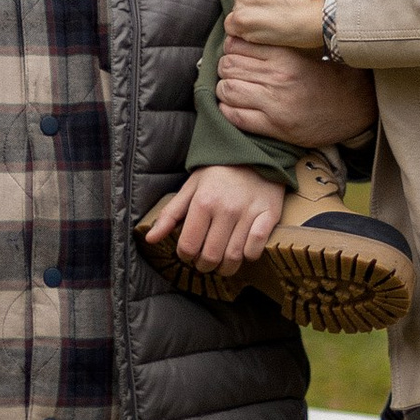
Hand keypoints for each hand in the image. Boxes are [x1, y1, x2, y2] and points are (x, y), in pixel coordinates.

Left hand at [141, 165, 285, 278]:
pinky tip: (244, 250)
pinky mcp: (268, 214)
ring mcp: (248, 213)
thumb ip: (169, 215)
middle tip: (205, 261)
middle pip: (211, 256)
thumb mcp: (190, 188)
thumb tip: (150, 239)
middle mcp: (226, 209)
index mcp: (203, 202)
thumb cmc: (219, 172)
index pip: (189, 246)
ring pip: (234, 257)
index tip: (189, 253)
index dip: (186, 256)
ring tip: (222, 263)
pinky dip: (249, 255)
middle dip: (205, 265)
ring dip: (226, 267)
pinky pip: (257, 247)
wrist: (254, 151)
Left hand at [217, 34, 375, 148]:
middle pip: (228, 66)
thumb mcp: (306, 52)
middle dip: (225, 68)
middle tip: (231, 71)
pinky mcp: (275, 126)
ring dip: (224, 88)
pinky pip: (235, 116)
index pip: (238, 46)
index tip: (234, 51)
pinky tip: (233, 106)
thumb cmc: (329, 77)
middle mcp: (278, 79)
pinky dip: (227, 110)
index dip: (230, 47)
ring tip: (232, 88)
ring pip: (227, 89)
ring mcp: (275, 104)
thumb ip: (277, 45)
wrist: (355, 106)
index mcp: (286, 57)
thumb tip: (241, 36)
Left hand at [230, 0, 334, 52]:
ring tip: (272, 29)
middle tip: (273, 18)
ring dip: (250, 24)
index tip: (272, 4)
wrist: (327, 13)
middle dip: (252, 9)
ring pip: (237, 14)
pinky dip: (245, 36)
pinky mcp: (242, 19)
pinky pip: (233, 30)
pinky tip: (264, 37)